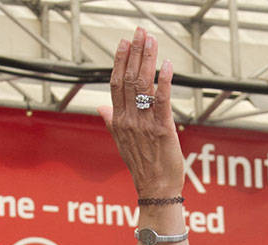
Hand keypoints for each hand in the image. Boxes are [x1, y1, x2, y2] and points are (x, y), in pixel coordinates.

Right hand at [101, 27, 184, 197]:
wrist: (155, 190)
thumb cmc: (142, 167)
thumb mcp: (121, 143)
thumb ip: (111, 122)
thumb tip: (101, 107)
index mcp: (118, 121)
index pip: (115, 84)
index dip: (119, 61)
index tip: (123, 42)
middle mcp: (129, 120)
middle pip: (128, 79)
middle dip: (134, 53)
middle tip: (140, 32)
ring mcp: (144, 125)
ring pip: (143, 86)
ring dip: (147, 60)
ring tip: (151, 41)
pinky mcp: (162, 130)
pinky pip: (162, 101)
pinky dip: (165, 82)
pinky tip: (167, 66)